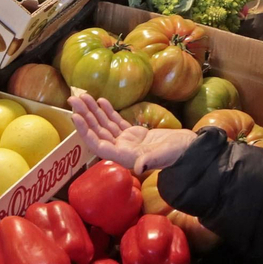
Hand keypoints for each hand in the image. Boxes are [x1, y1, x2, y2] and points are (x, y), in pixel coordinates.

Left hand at [69, 92, 197, 173]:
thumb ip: (150, 161)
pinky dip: (108, 112)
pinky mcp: (135, 135)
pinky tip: (100, 101)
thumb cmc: (178, 154)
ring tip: (82, 96)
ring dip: (93, 111)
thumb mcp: (165, 156)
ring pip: (105, 125)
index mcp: (125, 157)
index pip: (99, 145)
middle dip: (85, 116)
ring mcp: (128, 142)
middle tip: (73, 99)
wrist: (189, 151)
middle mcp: (122, 150)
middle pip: (98, 132)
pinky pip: (117, 122)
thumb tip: (139, 167)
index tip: (76, 117)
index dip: (86, 132)